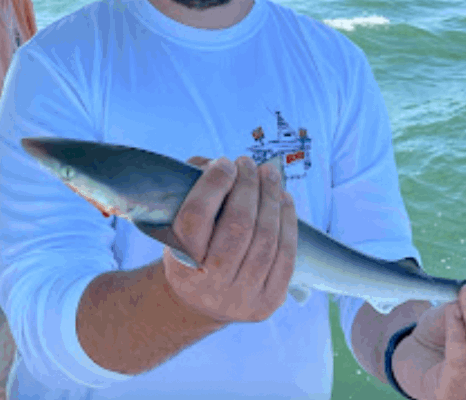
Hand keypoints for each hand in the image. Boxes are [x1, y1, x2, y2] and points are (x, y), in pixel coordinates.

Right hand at [162, 154, 296, 323]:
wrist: (203, 302)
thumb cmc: (192, 251)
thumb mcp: (178, 225)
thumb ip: (192, 189)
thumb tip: (218, 165)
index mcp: (180, 263)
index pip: (196, 216)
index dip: (214, 183)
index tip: (224, 163)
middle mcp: (209, 285)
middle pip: (238, 225)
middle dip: (248, 186)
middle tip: (249, 163)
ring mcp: (241, 298)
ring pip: (266, 238)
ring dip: (271, 198)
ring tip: (270, 175)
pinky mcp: (269, 302)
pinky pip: (286, 255)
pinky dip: (288, 221)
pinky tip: (283, 199)